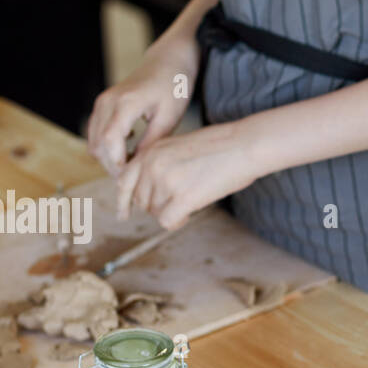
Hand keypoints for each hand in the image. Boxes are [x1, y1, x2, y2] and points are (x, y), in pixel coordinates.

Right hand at [87, 41, 197, 176]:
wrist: (167, 62)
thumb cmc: (173, 88)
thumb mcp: (169, 118)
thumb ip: (151, 142)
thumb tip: (137, 167)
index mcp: (126, 103)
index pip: (110, 141)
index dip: (118, 164)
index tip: (132, 178)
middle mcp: (107, 101)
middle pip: (98, 145)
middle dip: (113, 166)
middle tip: (134, 179)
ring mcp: (102, 102)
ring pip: (94, 142)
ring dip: (109, 159)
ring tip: (132, 168)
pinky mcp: (102, 105)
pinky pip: (96, 134)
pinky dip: (107, 148)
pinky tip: (128, 151)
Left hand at [115, 121, 262, 228]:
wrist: (243, 145)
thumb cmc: (220, 147)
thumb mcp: (179, 147)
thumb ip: (160, 164)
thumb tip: (153, 191)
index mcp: (151, 151)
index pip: (124, 181)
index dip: (123, 201)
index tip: (123, 215)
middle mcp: (152, 165)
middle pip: (141, 200)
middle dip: (157, 206)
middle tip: (177, 203)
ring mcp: (166, 181)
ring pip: (155, 212)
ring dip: (170, 212)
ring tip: (190, 203)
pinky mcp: (182, 197)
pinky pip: (167, 221)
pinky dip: (177, 222)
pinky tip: (189, 214)